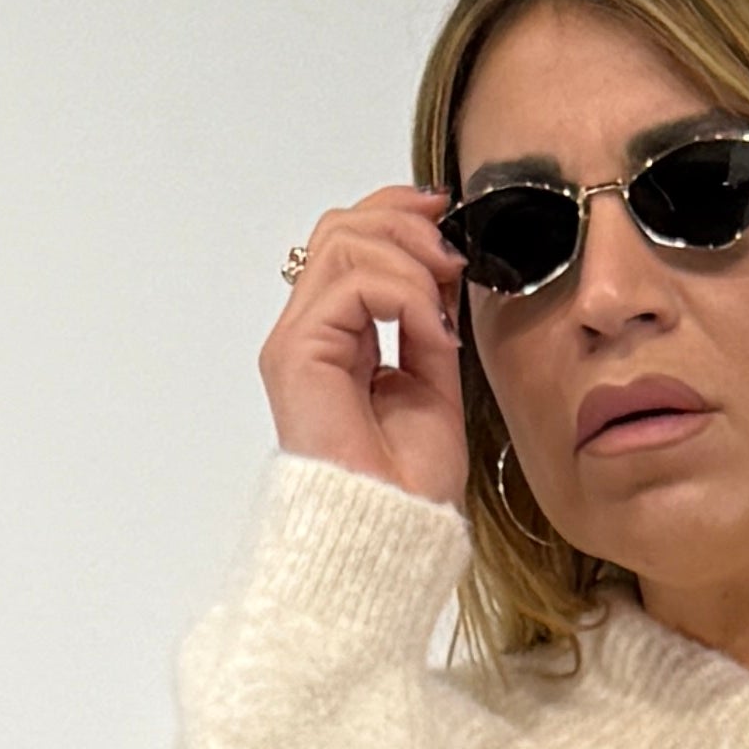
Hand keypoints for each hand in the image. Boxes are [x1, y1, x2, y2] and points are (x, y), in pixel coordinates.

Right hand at [261, 186, 469, 507]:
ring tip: (440, 313)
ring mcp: (297, 342)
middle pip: (340, 228)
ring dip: (409, 263)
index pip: (350, 242)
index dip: (398, 215)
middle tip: (451, 260)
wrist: (395, 533)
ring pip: (343, 242)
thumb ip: (427, 320)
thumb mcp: (434, 379)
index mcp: (337, 338)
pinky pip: (352, 284)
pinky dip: (405, 296)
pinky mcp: (297, 354)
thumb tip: (440, 264)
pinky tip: (429, 334)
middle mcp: (309, 334)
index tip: (446, 219)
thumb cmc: (409, 483)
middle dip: (405, 226)